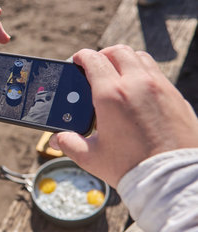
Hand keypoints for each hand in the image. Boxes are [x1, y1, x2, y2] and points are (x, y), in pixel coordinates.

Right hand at [49, 45, 197, 186]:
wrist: (173, 179)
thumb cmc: (131, 167)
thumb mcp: (92, 157)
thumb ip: (70, 143)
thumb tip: (57, 139)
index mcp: (111, 95)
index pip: (93, 60)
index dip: (81, 56)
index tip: (76, 60)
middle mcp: (137, 84)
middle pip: (117, 52)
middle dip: (102, 54)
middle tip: (94, 66)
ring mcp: (159, 87)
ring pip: (139, 57)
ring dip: (124, 60)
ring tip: (116, 74)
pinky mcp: (175, 96)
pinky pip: (156, 72)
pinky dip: (142, 72)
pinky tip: (136, 90)